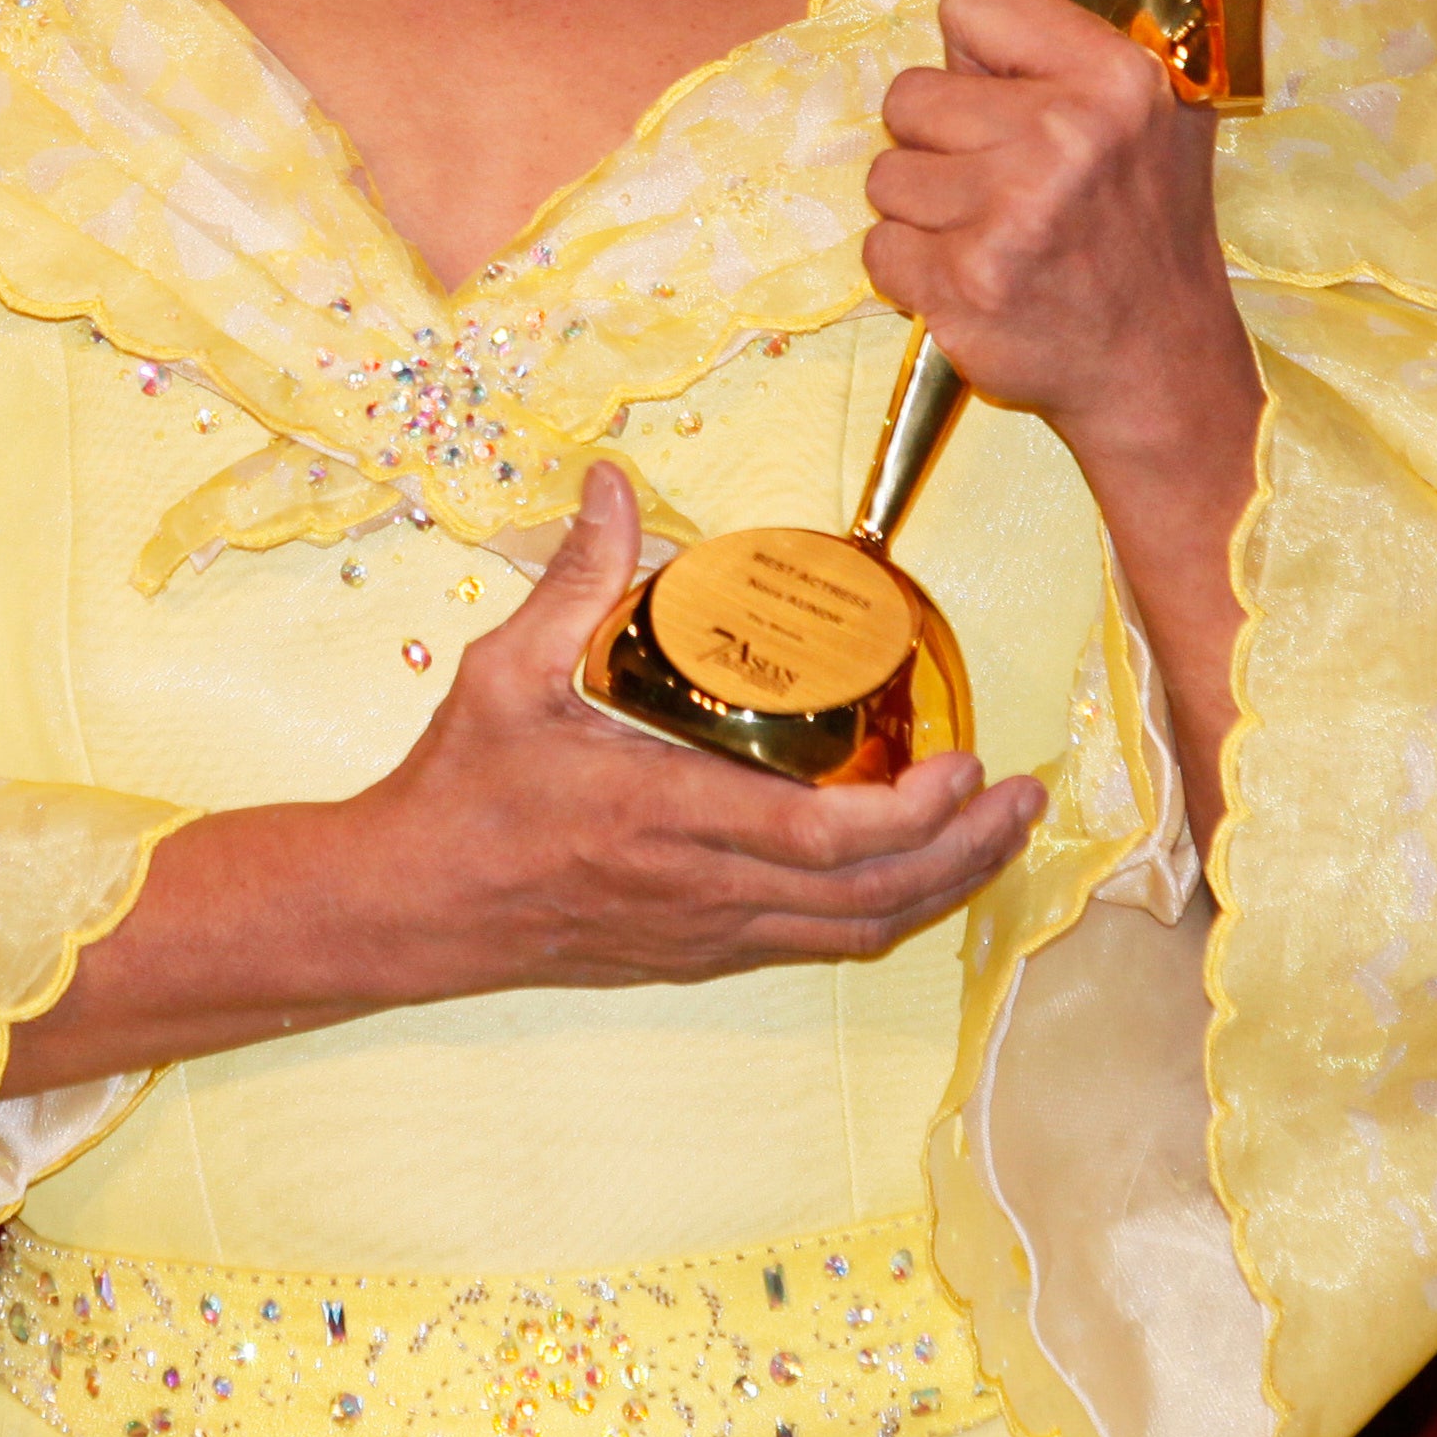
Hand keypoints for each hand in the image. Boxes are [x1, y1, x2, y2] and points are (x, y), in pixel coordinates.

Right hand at [351, 462, 1045, 997]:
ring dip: (941, 888)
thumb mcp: (506, 672)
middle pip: (871, 897)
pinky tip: (910, 870)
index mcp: (664, 816)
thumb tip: (614, 482)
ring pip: (854, 932)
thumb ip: (577, 579)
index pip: (826, 839)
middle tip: (1026, 799)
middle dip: (967, 853)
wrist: (410, 905)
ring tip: (995, 834)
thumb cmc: (461, 788)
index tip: (969, 762)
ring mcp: (702, 933)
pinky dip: (879, 910)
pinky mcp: (694, 955)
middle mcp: (699, 890)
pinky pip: (813, 944)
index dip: (918, 814)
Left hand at [863, 0, 1255, 459]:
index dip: (971, 57)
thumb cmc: (1145, 235)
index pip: (966, 4)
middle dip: (938, 143)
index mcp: (1112, 77)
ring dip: (924, 211)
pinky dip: (912, 270)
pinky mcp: (965, 283)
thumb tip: (962, 20)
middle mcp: (1063, 135)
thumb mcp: (1155, 118)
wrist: (1159, 368)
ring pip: (884, 175)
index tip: (1004, 101)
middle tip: (999, 186)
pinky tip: (973, 280)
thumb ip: (1070, 54)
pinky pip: (878, 247)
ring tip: (991, 235)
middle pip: (907, 94)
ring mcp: (1011, 214)